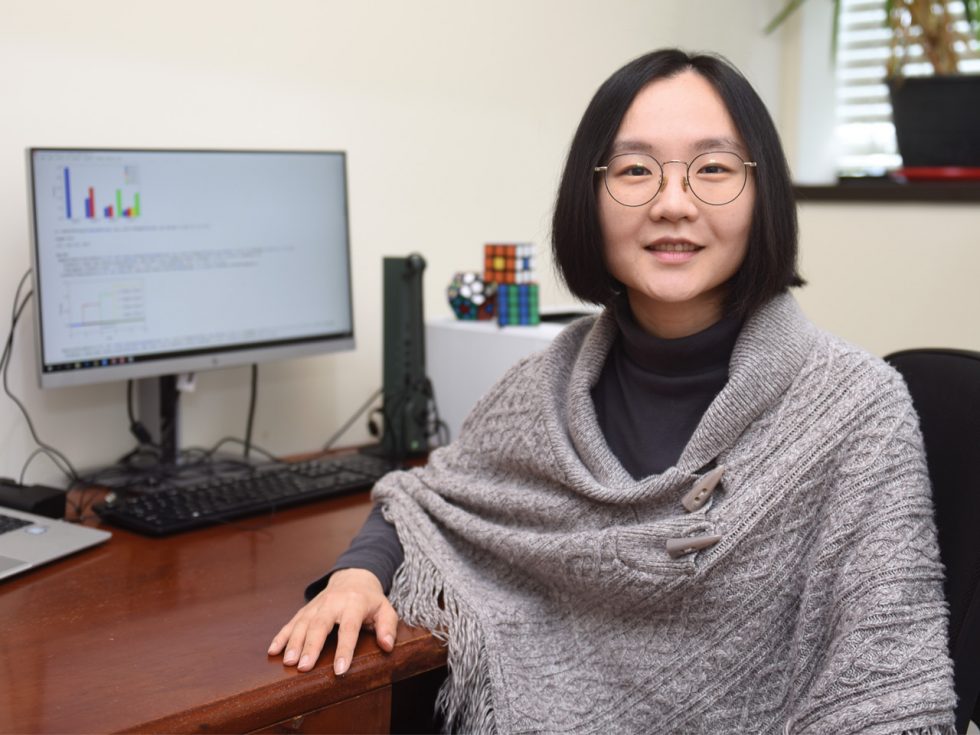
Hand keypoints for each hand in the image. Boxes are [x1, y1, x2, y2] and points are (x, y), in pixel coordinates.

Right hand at [267, 568, 398, 674]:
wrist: (353, 576)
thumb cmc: (371, 599)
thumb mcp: (386, 609)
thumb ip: (388, 627)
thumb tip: (387, 646)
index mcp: (354, 603)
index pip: (348, 628)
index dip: (344, 650)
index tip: (339, 670)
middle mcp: (333, 603)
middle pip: (320, 625)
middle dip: (311, 646)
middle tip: (303, 667)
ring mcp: (317, 605)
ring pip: (303, 623)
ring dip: (293, 643)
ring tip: (288, 662)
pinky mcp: (306, 609)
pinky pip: (291, 622)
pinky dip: (281, 636)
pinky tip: (273, 651)